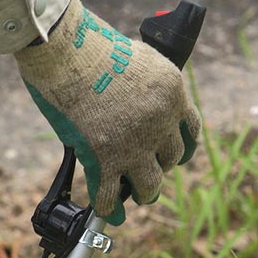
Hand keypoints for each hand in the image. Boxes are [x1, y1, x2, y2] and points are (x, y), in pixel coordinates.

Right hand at [16, 0, 200, 225]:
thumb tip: (138, 100)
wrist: (66, 50)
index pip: (191, 130)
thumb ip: (146, 83)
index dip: (183, 146)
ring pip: (151, 185)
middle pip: (172, 159)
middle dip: (160, 166)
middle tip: (148, 170)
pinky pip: (112, 196)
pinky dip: (110, 207)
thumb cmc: (92, 46)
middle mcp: (160, 121)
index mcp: (172, 92)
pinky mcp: (105, 158)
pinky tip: (108, 211)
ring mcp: (134, 143)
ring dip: (145, 193)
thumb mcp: (137, 55)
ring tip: (139, 196)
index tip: (174, 154)